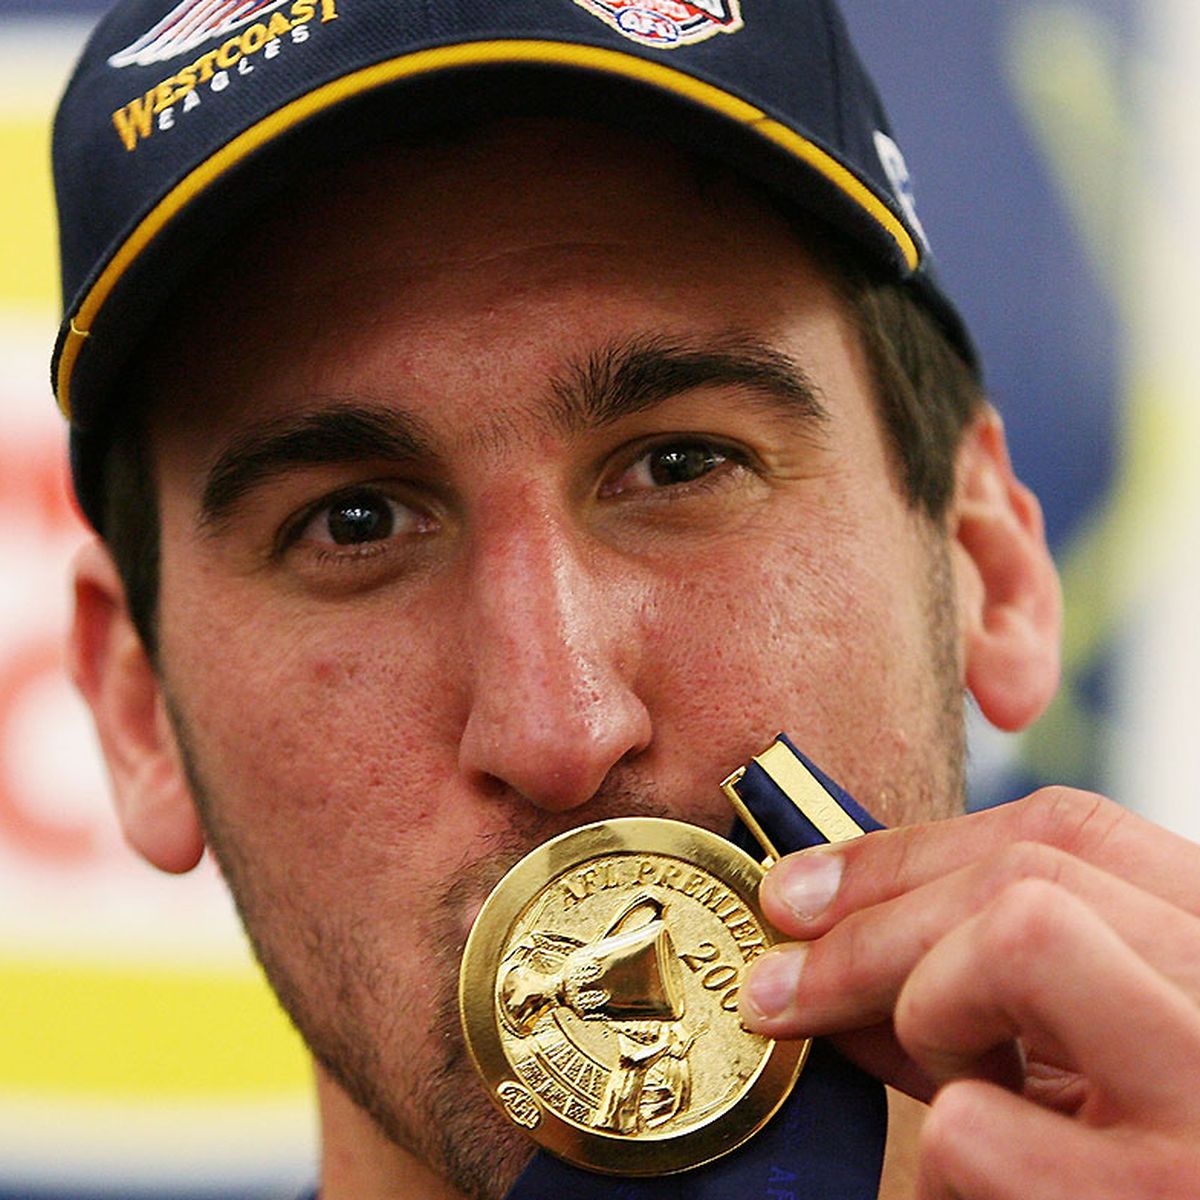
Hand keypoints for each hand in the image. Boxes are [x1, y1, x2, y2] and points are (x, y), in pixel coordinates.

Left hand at [739, 788, 1199, 1198]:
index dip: (907, 851)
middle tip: (774, 991)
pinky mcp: (1164, 1197)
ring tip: (963, 1102)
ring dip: (931, 1020)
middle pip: (1023, 876)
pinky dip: (941, 1162)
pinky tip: (984, 1194)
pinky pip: (972, 1126)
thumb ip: (977, 990)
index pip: (1066, 829)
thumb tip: (820, 942)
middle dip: (868, 928)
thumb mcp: (1081, 1062)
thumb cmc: (1135, 1160)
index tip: (801, 890)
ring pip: (1016, 938)